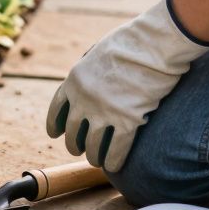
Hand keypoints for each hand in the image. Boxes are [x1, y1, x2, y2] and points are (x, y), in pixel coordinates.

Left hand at [46, 0, 208, 171]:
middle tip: (78, 150)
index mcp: (74, 81)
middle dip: (74, 145)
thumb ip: (90, 73)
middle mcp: (83, 100)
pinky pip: (115, 149)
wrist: (154, 44)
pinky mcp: (127, 122)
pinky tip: (114, 166)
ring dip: (93, 156)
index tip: (54, 134)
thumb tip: (88, 83)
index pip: (57, 109)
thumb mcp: (98, 54)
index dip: (55, 125)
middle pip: (73, 132)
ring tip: (96, 160)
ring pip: (92, 146)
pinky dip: (113, 160)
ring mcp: (104, 113)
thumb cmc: (132, 43)